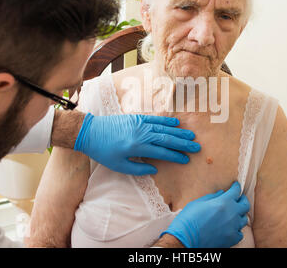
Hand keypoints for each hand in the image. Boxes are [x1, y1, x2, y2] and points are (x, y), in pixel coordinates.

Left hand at [74, 113, 200, 174]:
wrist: (90, 132)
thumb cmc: (103, 152)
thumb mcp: (119, 166)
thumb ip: (138, 169)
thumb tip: (155, 169)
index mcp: (137, 147)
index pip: (162, 152)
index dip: (176, 156)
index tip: (187, 159)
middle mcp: (141, 133)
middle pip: (167, 138)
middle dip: (183, 143)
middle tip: (196, 147)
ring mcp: (140, 123)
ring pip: (163, 128)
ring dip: (179, 132)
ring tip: (191, 135)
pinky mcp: (136, 118)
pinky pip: (155, 119)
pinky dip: (166, 120)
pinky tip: (176, 123)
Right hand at [160, 181, 249, 247]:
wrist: (186, 239)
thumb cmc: (189, 219)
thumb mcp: (198, 202)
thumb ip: (213, 197)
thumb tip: (221, 193)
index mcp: (224, 202)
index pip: (236, 191)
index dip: (236, 187)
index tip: (235, 186)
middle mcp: (232, 214)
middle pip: (245, 204)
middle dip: (242, 199)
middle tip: (238, 198)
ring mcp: (233, 227)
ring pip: (244, 219)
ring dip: (239, 215)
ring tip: (233, 214)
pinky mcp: (232, 239)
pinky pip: (240, 233)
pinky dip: (236, 229)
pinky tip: (230, 228)